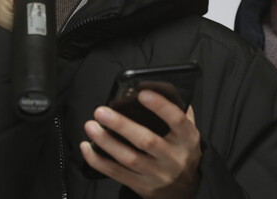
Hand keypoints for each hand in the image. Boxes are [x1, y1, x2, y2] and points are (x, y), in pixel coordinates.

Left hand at [80, 90, 200, 198]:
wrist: (185, 188)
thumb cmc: (182, 152)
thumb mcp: (188, 132)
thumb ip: (180, 111)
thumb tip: (160, 87)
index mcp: (187, 139)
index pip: (176, 120)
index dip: (160, 106)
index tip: (142, 93)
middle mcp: (174, 158)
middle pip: (146, 141)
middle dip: (121, 125)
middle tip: (101, 111)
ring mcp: (157, 174)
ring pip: (128, 158)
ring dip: (106, 142)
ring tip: (91, 126)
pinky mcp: (142, 185)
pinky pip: (117, 173)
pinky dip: (99, 161)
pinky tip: (88, 147)